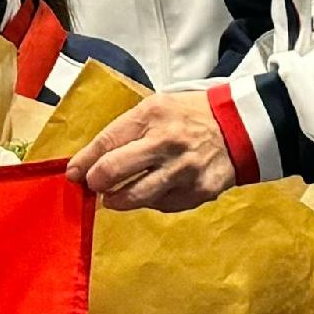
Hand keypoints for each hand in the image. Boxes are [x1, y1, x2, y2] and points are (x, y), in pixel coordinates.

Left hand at [69, 91, 242, 212]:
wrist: (240, 127)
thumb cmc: (189, 117)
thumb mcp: (155, 108)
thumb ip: (124, 131)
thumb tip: (89, 160)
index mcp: (153, 115)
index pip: (107, 142)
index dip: (84, 161)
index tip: (74, 173)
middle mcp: (167, 143)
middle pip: (114, 171)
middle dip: (96, 182)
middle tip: (94, 184)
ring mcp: (184, 170)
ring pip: (135, 196)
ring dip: (116, 200)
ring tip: (113, 197)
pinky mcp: (198, 192)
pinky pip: (161, 205)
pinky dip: (150, 201)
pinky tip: (152, 191)